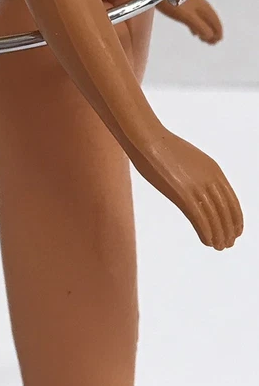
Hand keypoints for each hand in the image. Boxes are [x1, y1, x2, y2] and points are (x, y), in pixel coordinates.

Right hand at [130, 128, 242, 249]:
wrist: (147, 139)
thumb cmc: (160, 146)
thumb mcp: (187, 159)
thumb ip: (195, 174)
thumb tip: (195, 187)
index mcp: (213, 169)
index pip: (232, 199)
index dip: (236, 218)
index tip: (237, 230)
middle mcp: (210, 179)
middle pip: (226, 211)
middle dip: (229, 229)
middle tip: (229, 243)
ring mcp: (197, 187)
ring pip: (215, 218)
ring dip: (219, 235)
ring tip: (219, 246)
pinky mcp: (183, 194)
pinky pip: (200, 219)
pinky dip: (206, 233)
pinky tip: (208, 242)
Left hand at [157, 0, 222, 44]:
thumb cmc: (171, 2)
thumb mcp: (186, 17)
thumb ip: (199, 26)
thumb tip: (209, 36)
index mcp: (204, 7)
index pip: (215, 21)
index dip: (218, 32)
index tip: (217, 41)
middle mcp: (201, 6)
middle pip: (211, 21)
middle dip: (213, 32)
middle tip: (212, 43)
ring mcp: (193, 5)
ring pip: (203, 20)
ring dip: (206, 30)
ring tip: (205, 40)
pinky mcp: (184, 6)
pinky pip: (195, 19)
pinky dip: (197, 27)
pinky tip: (194, 33)